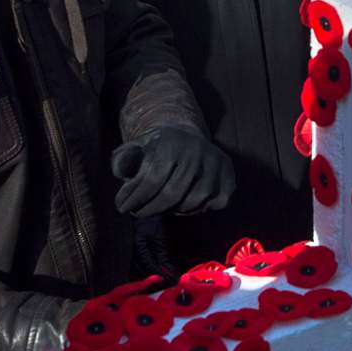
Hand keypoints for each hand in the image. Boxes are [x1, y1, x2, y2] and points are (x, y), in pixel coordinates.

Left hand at [112, 127, 235, 217]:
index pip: (153, 178)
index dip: (136, 197)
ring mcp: (216, 163)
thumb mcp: (134, 149)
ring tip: (158, 207)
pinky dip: (198, 209)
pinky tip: (182, 204)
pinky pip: (215, 203)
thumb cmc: (154, 150)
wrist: (184, 138)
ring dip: (171, 211)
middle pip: (172, 193)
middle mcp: (198, 150)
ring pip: (193, 202)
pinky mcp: (229, 175)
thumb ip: (124, 160)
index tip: (122, 207)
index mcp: (172, 141)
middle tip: (137, 212)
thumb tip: (123, 171)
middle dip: (150, 209)